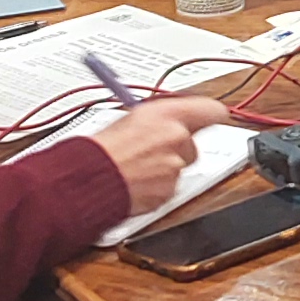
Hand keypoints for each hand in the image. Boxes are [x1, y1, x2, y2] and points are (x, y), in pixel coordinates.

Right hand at [82, 94, 233, 215]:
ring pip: (180, 167)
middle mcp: (176, 137)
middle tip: (151, 149)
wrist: (86, 178)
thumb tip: (174, 120)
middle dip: (178, 148)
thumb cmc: (100, 148)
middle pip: (194, 144)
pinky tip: (136, 180)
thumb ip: (160, 119)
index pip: (211, 110)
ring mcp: (175, 166)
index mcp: (166, 114)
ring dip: (164, 168)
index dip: (211, 114)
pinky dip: (156, 186)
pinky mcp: (169, 191)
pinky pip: (169, 187)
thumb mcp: (131, 118)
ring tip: (136, 166)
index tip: (212, 116)